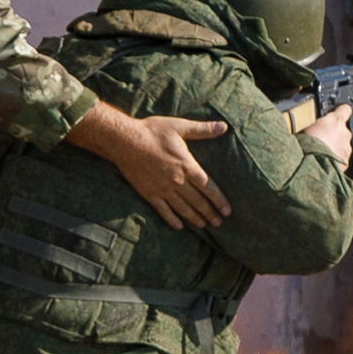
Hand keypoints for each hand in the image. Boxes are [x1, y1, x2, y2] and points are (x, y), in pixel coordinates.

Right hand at [66, 101, 231, 229]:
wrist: (125, 140)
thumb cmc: (153, 131)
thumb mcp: (180, 126)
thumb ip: (203, 129)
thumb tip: (224, 126)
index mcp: (186, 165)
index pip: (208, 187)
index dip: (219, 200)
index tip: (227, 210)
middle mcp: (177, 180)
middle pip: (197, 201)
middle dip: (209, 213)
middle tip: (219, 223)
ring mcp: (162, 189)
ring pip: (182, 208)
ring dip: (195, 218)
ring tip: (204, 225)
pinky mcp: (149, 193)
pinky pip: (163, 210)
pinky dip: (172, 219)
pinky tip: (179, 227)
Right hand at [299, 102, 352, 167]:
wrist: (311, 163)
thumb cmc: (307, 143)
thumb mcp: (308, 124)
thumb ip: (318, 121)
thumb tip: (317, 120)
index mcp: (337, 120)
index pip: (345, 109)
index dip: (342, 111)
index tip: (339, 112)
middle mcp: (345, 133)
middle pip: (343, 130)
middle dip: (335, 133)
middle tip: (321, 138)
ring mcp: (346, 148)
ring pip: (343, 145)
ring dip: (335, 147)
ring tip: (321, 151)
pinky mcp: (345, 162)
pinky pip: (341, 158)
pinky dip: (334, 158)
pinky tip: (324, 160)